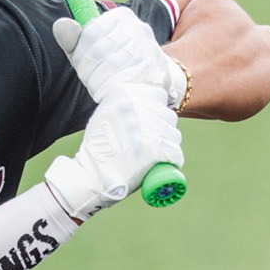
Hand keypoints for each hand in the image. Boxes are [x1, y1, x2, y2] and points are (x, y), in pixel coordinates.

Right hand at [42, 82, 183, 221]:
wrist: (93, 175)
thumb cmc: (96, 149)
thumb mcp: (104, 115)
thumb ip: (123, 107)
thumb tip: (144, 109)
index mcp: (125, 95)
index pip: (157, 95)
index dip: (156, 109)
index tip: (151, 120)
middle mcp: (140, 107)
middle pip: (167, 115)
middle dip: (162, 128)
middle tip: (150, 140)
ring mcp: (151, 128)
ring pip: (173, 134)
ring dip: (167, 144)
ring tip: (153, 154)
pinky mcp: (158, 149)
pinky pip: (175, 152)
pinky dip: (170, 160)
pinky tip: (160, 163)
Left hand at [53, 7, 187, 108]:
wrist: (145, 84)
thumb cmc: (111, 63)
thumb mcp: (87, 50)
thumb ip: (72, 38)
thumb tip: (60, 24)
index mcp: (121, 17)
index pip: (91, 31)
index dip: (82, 51)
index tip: (83, 61)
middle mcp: (138, 28)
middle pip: (100, 48)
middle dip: (89, 67)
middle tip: (90, 77)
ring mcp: (148, 46)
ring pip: (112, 63)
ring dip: (99, 79)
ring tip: (101, 84)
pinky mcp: (154, 67)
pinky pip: (126, 77)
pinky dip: (114, 86)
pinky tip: (113, 88)